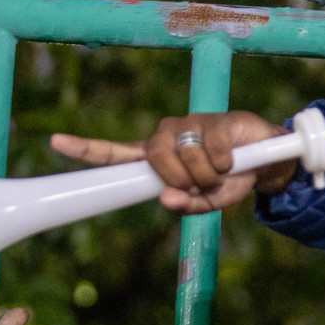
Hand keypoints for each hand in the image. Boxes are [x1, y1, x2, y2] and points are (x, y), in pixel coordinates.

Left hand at [50, 111, 294, 214]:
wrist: (268, 162)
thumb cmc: (232, 180)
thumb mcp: (209, 202)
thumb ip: (187, 204)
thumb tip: (167, 200)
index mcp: (158, 158)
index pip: (117, 152)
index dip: (88, 149)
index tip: (56, 142)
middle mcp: (167, 137)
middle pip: (155, 159)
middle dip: (182, 180)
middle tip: (203, 186)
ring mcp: (189, 125)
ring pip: (184, 155)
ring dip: (206, 174)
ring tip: (222, 172)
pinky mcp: (213, 119)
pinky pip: (210, 147)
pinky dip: (224, 162)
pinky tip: (233, 160)